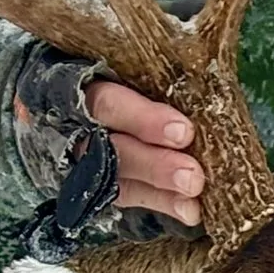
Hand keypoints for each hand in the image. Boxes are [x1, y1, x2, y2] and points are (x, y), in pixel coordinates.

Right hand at [14, 81, 203, 224]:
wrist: (62, 93)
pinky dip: (161, 203)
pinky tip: (190, 212)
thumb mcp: (118, 60)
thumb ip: (155, 69)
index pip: (107, 104)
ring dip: (160, 191)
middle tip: (193, 177)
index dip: (142, 119)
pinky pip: (127, 195)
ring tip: (194, 200)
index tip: (183, 131)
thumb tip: (210, 67)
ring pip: (117, 177)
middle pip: (112, 149)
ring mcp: (82, 157)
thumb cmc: (112, 67)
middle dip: (154, 165)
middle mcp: (76, 125)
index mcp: (78, 85)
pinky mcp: (96, 181)